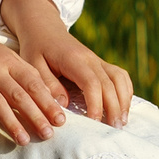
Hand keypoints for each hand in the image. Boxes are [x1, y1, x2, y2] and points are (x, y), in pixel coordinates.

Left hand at [0, 0, 132, 125]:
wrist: (44, 28)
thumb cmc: (36, 49)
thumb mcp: (33, 65)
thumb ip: (47, 85)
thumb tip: (63, 105)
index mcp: (73, 59)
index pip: (92, 83)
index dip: (96, 104)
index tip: (94, 123)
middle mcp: (90, 59)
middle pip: (110, 84)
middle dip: (114, 108)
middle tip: (114, 130)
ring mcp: (98, 60)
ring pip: (120, 79)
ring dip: (123, 101)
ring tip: (121, 122)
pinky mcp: (101, 64)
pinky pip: (120, 76)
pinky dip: (125, 92)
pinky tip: (122, 108)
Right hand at [0, 6, 67, 148]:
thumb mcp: (1, 54)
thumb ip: (19, 71)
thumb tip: (43, 93)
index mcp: (9, 60)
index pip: (33, 82)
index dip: (48, 101)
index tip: (61, 119)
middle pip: (19, 95)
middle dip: (36, 116)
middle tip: (49, 135)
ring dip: (12, 124)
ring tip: (24, 142)